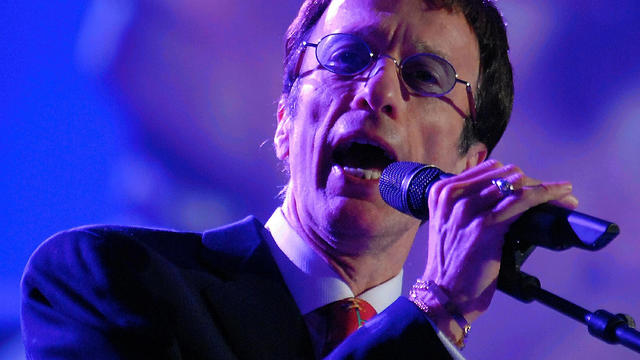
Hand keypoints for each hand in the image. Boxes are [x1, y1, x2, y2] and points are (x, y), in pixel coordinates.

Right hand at [419, 160, 577, 337]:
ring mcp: (468, 210)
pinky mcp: (485, 226)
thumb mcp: (450, 224)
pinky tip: (562, 198)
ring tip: (564, 196)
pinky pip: (523, 201)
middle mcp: (453, 196)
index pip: (489, 169)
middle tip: (554, 193)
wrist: (444, 294)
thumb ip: (469, 205)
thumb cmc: (451, 264)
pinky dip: (547, 196)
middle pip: (504, 174)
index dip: (515, 174)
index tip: (531, 183)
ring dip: (546, 188)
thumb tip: (508, 195)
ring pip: (516, 185)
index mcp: (442, 191)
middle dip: (532, 181)